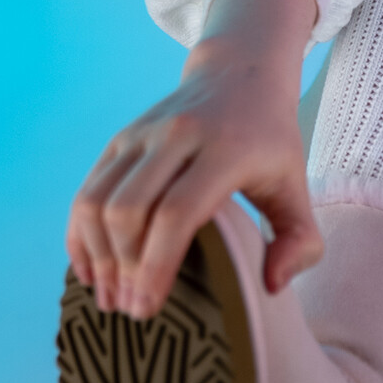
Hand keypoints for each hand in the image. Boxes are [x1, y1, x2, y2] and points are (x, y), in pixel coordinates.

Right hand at [66, 0, 323, 317]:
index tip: (148, 308)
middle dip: (122, 269)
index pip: (178, 213)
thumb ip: (300, 240)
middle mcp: (178, 135)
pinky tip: (91, 268)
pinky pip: (88, 190)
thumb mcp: (297, 184)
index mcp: (226, 149)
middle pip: (129, 210)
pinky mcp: (121, 138)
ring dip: (96, 254)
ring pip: (98, 200)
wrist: (240, 71)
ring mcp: (143, 134)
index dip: (157, 266)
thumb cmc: (270, 140)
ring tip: (108, 296)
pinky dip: (81, 233)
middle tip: (129, 311)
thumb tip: (270, 287)